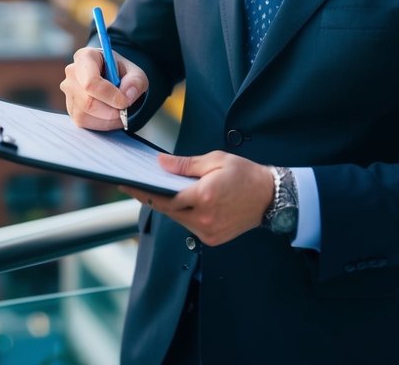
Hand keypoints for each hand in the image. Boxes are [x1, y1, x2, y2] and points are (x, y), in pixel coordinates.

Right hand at [60, 46, 146, 130]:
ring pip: (85, 115)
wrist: (112, 79)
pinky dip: (101, 124)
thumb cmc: (120, 73)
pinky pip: (84, 122)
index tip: (125, 102)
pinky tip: (111, 116)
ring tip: (120, 112)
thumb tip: (127, 95)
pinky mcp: (70, 108)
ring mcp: (68, 92)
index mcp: (85, 57)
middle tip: (125, 110)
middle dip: (110, 111)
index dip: (109, 96)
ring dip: (107, 119)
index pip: (91, 82)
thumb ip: (136, 81)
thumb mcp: (135, 72)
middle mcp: (72, 73)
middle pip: (87, 102)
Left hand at [122, 152, 273, 246]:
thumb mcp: (214, 160)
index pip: (164, 198)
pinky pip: (189, 226)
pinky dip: (182, 214)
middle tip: (136, 185)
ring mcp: (208, 232)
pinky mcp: (213, 238)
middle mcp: (204, 218)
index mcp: (203, 197)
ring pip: (177, 219)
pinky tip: (179, 202)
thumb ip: (184, 164)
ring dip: (168, 206)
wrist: (271, 197)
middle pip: (168, 210)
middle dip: (152, 198)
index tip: (126, 185)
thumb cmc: (244, 174)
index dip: (143, 192)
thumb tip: (160, 164)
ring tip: (156, 191)